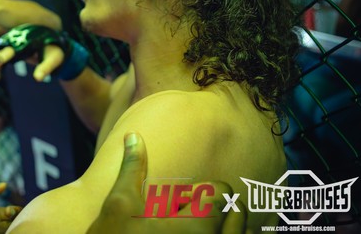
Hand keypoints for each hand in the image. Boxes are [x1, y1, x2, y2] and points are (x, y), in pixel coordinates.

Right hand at [0, 25, 86, 81]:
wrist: (57, 48)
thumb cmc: (56, 52)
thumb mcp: (54, 59)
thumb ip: (46, 67)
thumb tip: (38, 78)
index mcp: (25, 38)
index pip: (7, 47)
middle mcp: (17, 38)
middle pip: (0, 50)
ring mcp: (14, 44)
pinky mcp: (14, 50)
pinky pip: (3, 58)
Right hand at [88, 132, 247, 233]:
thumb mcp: (120, 202)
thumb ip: (133, 167)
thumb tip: (133, 137)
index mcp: (197, 225)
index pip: (224, 193)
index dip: (203, 191)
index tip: (181, 202)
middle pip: (240, 214)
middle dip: (220, 209)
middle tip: (189, 214)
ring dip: (226, 227)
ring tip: (194, 226)